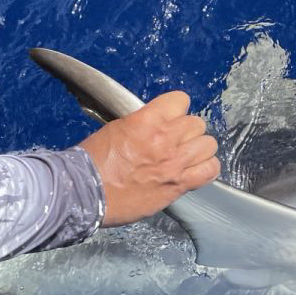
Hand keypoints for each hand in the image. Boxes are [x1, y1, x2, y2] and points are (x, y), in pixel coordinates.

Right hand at [78, 91, 220, 225]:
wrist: (85, 193)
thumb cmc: (93, 162)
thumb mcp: (116, 128)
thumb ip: (142, 123)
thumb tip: (157, 123)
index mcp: (148, 121)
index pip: (180, 100)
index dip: (175, 108)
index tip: (170, 118)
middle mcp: (165, 140)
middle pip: (197, 124)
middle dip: (187, 130)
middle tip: (175, 140)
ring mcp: (174, 164)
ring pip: (208, 144)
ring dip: (199, 148)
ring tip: (188, 155)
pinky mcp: (178, 186)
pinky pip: (210, 170)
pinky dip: (207, 168)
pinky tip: (196, 170)